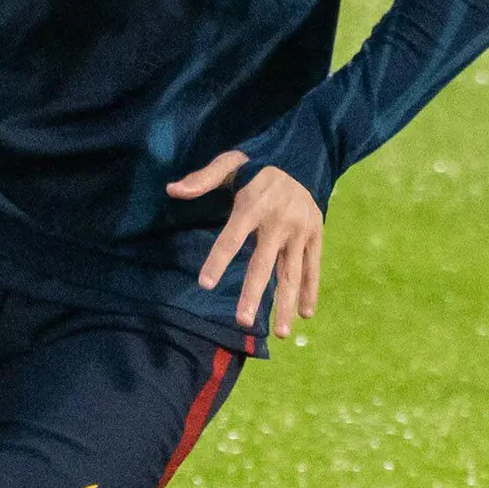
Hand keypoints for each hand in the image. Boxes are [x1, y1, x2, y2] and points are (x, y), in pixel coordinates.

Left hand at [167, 151, 322, 337]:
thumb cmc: (257, 165)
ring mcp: (300, 230)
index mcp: (253, 205)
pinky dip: (310, 290)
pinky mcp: (316, 234)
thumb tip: (173, 190)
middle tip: (243, 321)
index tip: (205, 283)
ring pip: (292, 272)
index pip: (231, 238)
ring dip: (286, 303)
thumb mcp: (229, 163)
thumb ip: (203, 178)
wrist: (302, 155)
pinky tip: (305, 314)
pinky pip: (313, 266)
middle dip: (254, 294)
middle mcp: (278, 221)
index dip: (218, 260)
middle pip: (263, 264)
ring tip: (281, 332)